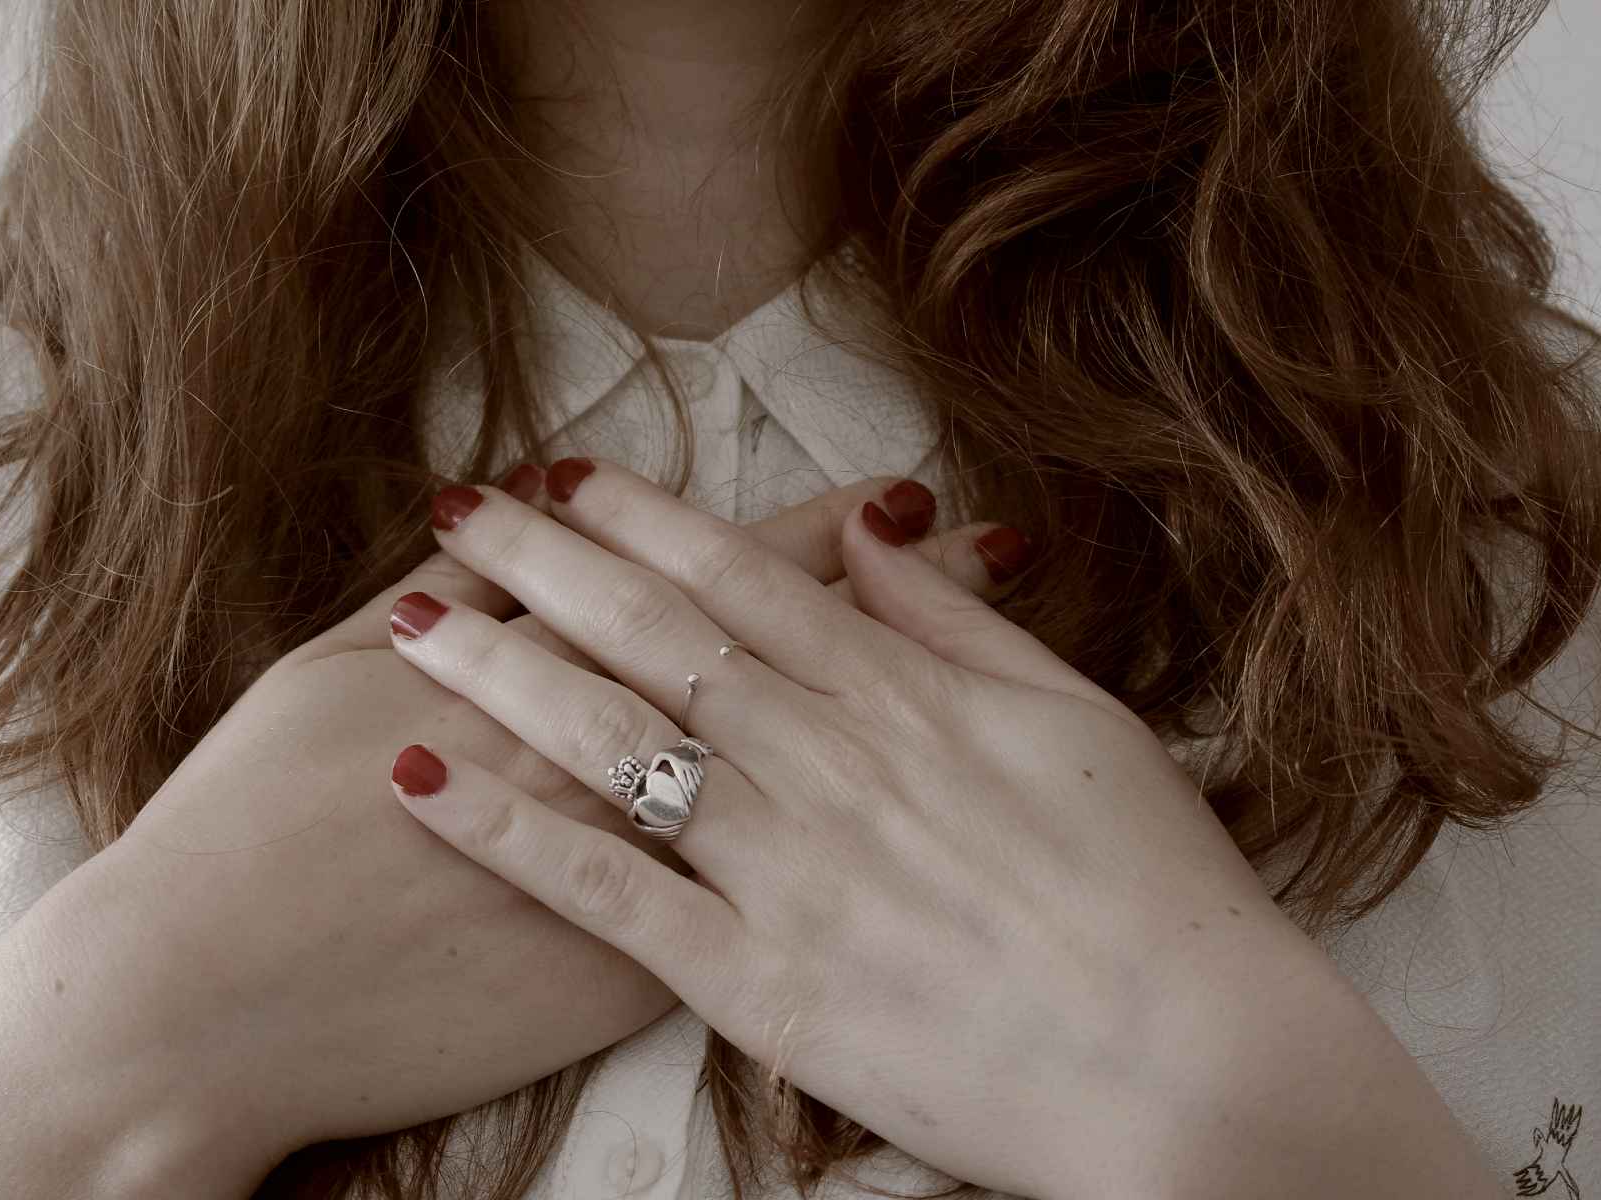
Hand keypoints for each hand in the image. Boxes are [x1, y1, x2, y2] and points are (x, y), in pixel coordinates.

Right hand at [0, 470, 1015, 1199]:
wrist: (200, 1007)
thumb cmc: (243, 829)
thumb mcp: (324, 675)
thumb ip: (435, 597)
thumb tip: (505, 519)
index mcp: (542, 665)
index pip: (708, 582)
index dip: (814, 533)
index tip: (904, 492)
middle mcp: (604, 761)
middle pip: (777, 665)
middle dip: (887, 602)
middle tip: (981, 544)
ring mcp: (621, 878)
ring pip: (787, 782)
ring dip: (887, 720)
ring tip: (970, 680)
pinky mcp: (615, 982)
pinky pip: (743, 912)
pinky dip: (829, 861)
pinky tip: (891, 836)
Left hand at [381, 458, 1505, 1199]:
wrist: (1191, 1068)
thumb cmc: (1155, 893)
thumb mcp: (1080, 721)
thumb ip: (962, 624)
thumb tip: (880, 527)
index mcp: (905, 695)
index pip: (743, 577)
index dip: (641, 517)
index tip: (562, 475)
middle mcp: (829, 760)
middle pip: (654, 634)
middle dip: (544, 563)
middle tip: (454, 511)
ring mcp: (786, 868)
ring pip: (612, 740)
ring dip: (500, 669)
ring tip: (410, 618)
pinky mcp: (757, 980)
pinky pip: (605, 892)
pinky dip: (505, 833)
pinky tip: (420, 783)